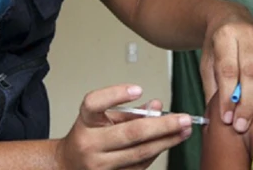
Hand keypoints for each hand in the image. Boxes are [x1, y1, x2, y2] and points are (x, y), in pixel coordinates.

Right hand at [55, 84, 192, 169]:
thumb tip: (157, 106)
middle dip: (162, 125)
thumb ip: (129, 111)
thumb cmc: (88, 137)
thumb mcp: (101, 117)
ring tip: (184, 130)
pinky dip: (156, 153)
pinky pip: (140, 166)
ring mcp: (99, 166)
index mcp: (86, 122)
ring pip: (140, 153)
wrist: (68, 166)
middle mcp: (89, 144)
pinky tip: (168, 143)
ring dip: (167, 141)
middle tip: (184, 119)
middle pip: (131, 133)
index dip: (116, 94)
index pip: (94, 103)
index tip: (138, 89)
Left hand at [200, 10, 252, 132]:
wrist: (230, 19)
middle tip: (241, 125)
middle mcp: (248, 33)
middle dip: (247, 102)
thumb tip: (218, 120)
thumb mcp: (207, 64)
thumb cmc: (218, 46)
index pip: (228, 70)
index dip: (228, 96)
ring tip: (252, 91)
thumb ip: (213, 89)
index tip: (227, 119)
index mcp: (225, 35)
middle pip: (252, 71)